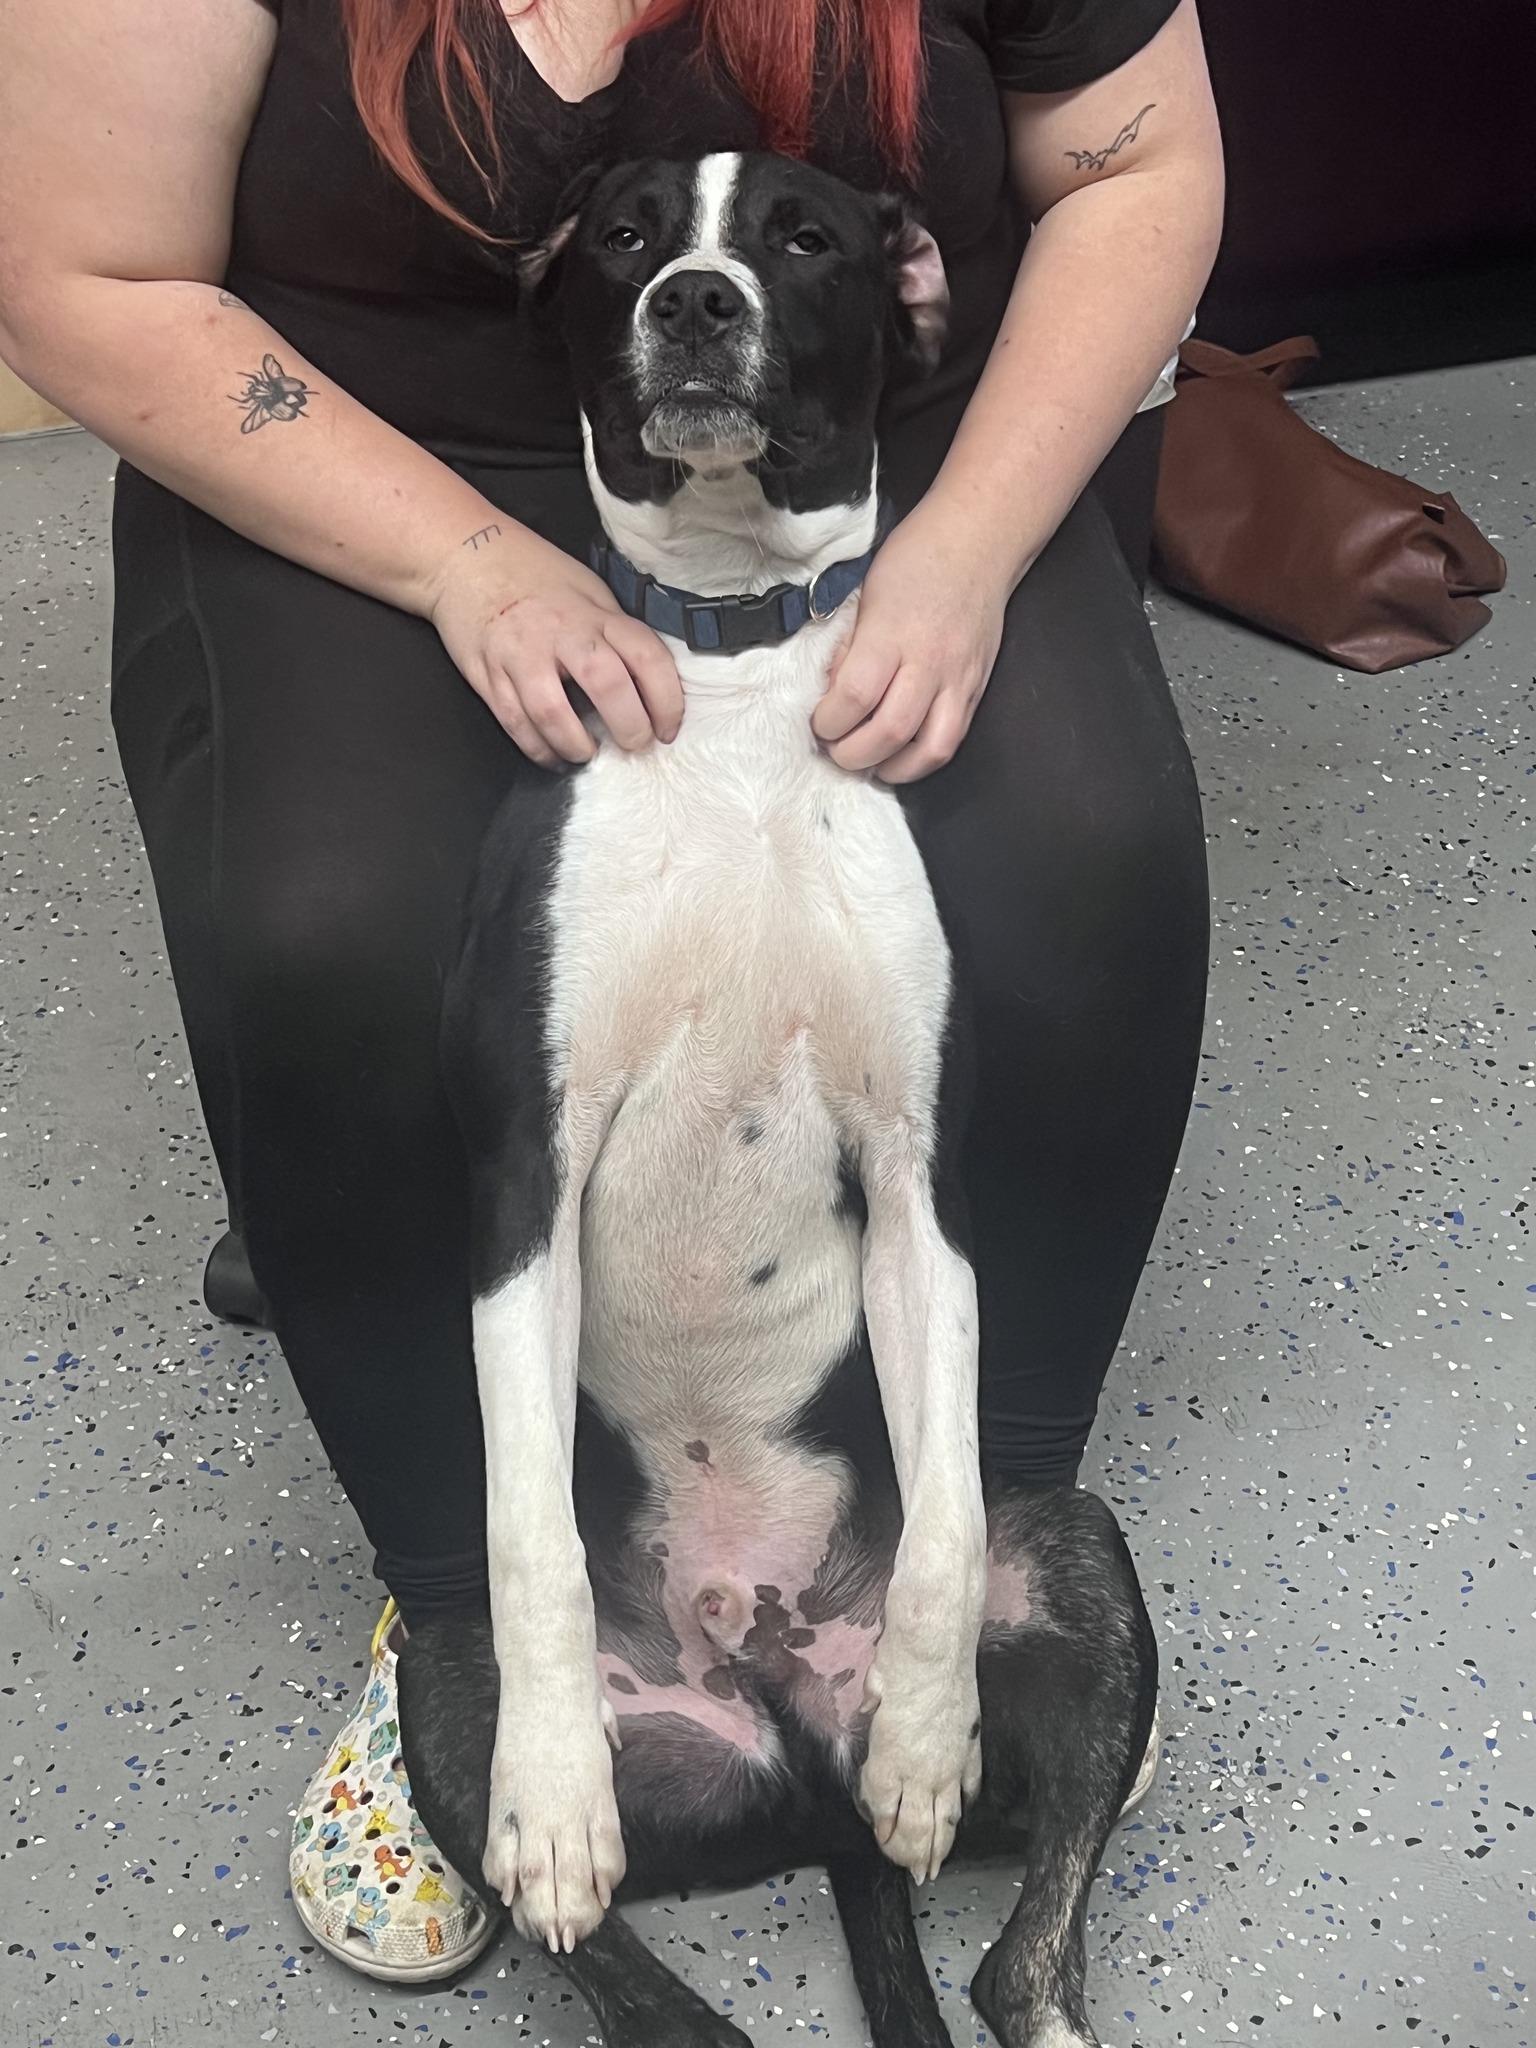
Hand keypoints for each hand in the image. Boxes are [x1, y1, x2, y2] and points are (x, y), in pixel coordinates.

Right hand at [429, 520, 681, 768]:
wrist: (465, 555)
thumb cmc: (537, 577)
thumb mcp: (589, 592)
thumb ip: (615, 633)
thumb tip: (647, 686)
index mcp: (595, 614)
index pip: (646, 656)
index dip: (667, 700)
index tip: (668, 729)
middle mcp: (560, 633)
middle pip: (606, 685)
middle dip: (629, 727)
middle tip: (634, 745)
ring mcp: (520, 655)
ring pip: (553, 714)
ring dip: (577, 746)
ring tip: (588, 753)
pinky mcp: (487, 674)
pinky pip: (515, 722)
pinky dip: (538, 749)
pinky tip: (553, 755)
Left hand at [811, 499, 1011, 782]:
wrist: (980, 541)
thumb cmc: (916, 558)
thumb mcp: (864, 593)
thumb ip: (848, 647)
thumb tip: (829, 692)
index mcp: (892, 632)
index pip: (855, 696)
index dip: (829, 721)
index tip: (818, 722)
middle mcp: (929, 661)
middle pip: (889, 732)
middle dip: (852, 753)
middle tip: (834, 748)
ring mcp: (958, 679)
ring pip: (929, 749)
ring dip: (892, 768)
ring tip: (868, 762)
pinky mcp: (976, 689)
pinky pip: (952, 740)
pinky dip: (921, 759)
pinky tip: (899, 756)